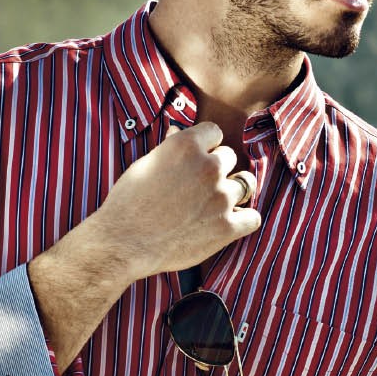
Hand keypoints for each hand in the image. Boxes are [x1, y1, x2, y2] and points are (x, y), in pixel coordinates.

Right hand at [88, 122, 259, 281]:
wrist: (124, 243)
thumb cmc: (128, 203)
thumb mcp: (145, 165)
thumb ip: (169, 148)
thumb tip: (178, 132)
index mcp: (187, 146)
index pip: (214, 132)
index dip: (205, 146)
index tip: (198, 158)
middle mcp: (209, 167)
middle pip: (229, 157)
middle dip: (216, 169)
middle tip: (198, 187)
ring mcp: (221, 197)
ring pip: (246, 184)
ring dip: (233, 191)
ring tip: (216, 203)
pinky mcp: (227, 227)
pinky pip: (253, 218)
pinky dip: (244, 220)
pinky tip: (230, 222)